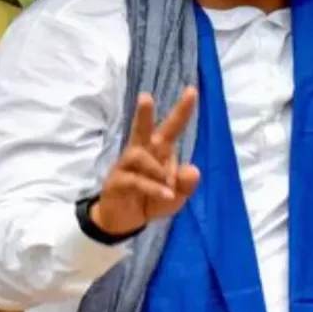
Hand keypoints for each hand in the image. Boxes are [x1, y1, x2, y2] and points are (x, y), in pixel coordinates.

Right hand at [91, 88, 200, 235]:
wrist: (124, 220)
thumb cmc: (152, 199)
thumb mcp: (177, 195)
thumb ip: (186, 183)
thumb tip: (194, 170)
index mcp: (158, 150)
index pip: (171, 127)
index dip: (182, 110)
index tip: (192, 91)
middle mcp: (141, 152)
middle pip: (142, 129)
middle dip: (144, 113)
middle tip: (145, 97)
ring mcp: (126, 167)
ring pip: (139, 155)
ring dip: (158, 170)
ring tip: (169, 186)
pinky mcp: (118, 182)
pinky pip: (136, 181)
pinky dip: (153, 187)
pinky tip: (167, 195)